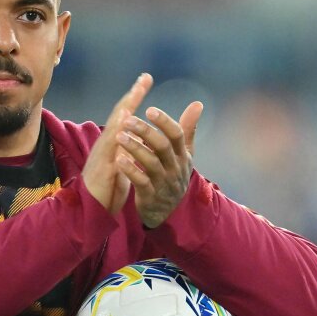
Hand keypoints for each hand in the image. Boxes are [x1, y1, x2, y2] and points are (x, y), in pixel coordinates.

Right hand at [82, 74, 152, 213]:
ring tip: (133, 97)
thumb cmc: (106, 190)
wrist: (92, 212)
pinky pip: (109, 156)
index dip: (134, 99)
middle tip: (144, 79)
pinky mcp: (101, 172)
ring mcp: (102, 158)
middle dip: (131, 98)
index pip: (125, 117)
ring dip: (122, 115)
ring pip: (112, 132)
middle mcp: (106, 146)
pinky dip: (115, 143)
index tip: (146, 80)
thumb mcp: (121, 166)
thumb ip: (127, 150)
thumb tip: (136, 135)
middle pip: (118, 117)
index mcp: (113, 144)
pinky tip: (121, 131)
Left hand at [116, 95, 203, 227]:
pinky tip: (119, 159)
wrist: (168, 211)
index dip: (164, 122)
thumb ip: (188, 129)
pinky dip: (130, 170)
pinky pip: (141, 182)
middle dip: (145, 132)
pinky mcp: (151, 196)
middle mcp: (175, 168)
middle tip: (128, 120)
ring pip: (151, 163)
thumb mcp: (184, 154)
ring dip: (135, 148)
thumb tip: (198, 104)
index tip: (149, 110)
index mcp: (182, 155)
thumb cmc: (173, 175)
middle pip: (162, 147)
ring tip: (119, 136)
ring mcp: (163, 183)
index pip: (177, 135)